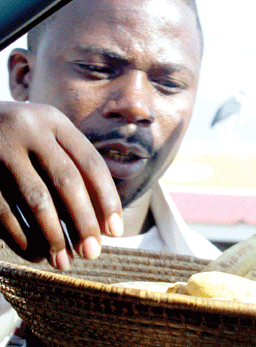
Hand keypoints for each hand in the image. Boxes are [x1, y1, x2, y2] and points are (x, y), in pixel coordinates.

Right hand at [0, 102, 122, 268]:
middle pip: (67, 181)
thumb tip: (104, 223)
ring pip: (36, 200)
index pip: (90, 163)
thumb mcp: (46, 139)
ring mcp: (1, 150)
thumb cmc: (18, 140)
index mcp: (54, 121)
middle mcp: (29, 130)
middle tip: (93, 253)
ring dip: (54, 236)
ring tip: (65, 261)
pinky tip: (36, 255)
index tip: (116, 231)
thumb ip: (73, 168)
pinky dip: (23, 237)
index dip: (107, 198)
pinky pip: (4, 212)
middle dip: (84, 221)